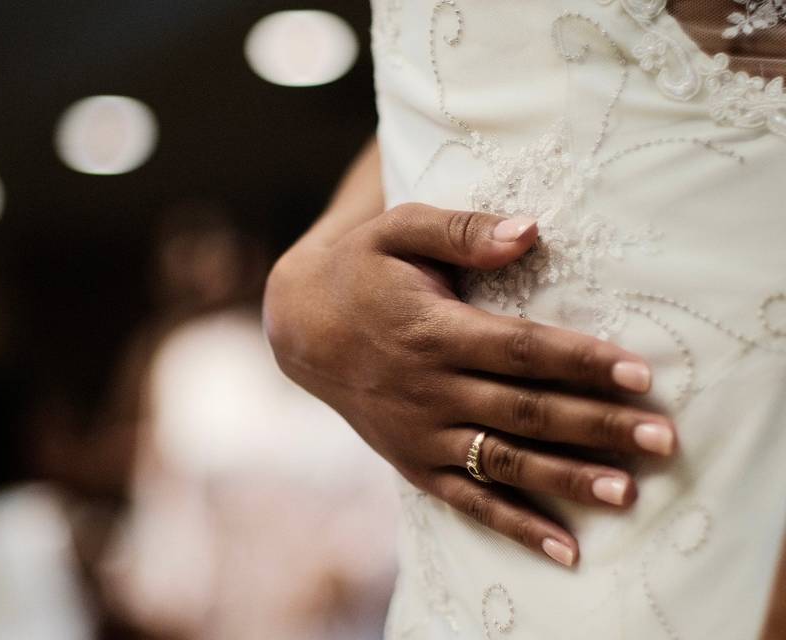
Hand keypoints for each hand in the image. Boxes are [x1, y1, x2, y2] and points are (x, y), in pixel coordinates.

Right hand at [263, 203, 675, 565]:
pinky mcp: (412, 461)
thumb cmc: (361, 269)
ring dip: (566, 479)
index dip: (582, 362)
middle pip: (525, 410)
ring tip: (626, 493)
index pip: (522, 349)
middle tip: (662, 440)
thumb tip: (531, 231)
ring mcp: (421, 432)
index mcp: (434, 330)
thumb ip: (462, 229)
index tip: (640, 375)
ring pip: (503, 461)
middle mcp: (430, 388)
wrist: (302, 325)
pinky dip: (515, 526)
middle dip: (596, 425)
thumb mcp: (398, 229)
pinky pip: (467, 500)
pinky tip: (564, 548)